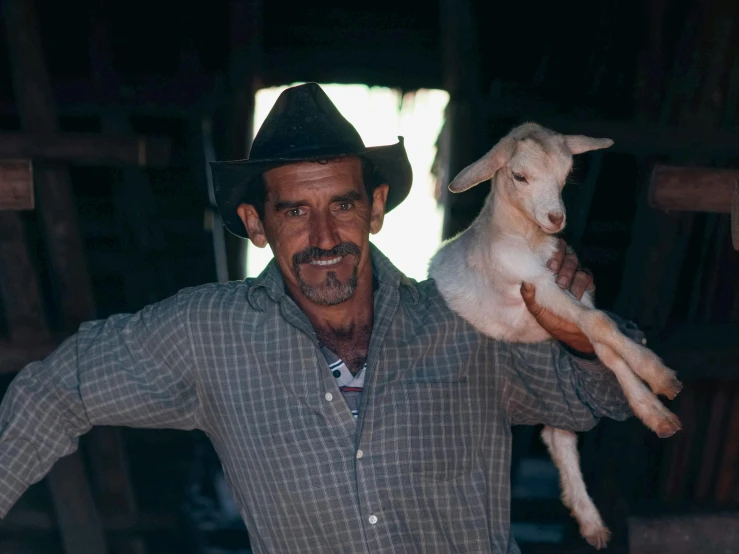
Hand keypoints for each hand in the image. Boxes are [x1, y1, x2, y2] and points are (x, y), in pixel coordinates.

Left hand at [520, 239, 595, 353]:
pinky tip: (575, 294)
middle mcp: (562, 269)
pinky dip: (580, 283)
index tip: (549, 266)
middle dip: (560, 261)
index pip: (550, 250)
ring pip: (574, 262)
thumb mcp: (536, 311)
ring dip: (568, 272)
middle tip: (555, 273)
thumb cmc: (551, 319)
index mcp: (548, 271)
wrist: (572, 334)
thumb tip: (525, 282)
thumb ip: (529, 297)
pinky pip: (586, 275)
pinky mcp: (588, 283)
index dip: (551, 252)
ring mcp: (575, 275)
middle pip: (564, 252)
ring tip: (563, 286)